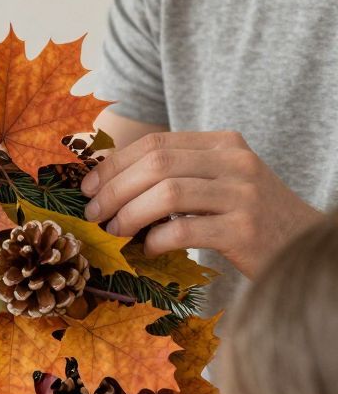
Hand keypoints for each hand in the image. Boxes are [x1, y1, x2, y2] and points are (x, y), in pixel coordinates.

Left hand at [81, 130, 320, 280]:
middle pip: (157, 164)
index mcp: (224, 144)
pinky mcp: (243, 231)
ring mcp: (242, 195)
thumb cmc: (251, 219)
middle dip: (115, 189)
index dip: (115, 164)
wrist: (304, 245)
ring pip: (167, 194)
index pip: (157, 143)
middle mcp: (235, 162)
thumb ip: (181, 175)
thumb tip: (114, 185)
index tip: (89, 188)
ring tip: (116, 232)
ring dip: (130, 215)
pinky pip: (185, 231)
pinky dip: (156, 241)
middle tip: (94, 214)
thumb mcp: (222, 183)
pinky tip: (148, 250)